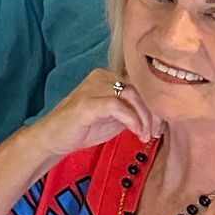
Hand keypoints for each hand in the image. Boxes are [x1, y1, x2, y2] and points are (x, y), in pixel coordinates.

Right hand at [36, 66, 157, 161]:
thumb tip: (157, 117)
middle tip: (155, 133)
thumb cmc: (84, 128)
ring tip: (145, 135)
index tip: (160, 126)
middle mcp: (101, 77)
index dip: (154, 106)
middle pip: (139, 88)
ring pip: (131, 94)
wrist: (54, 137)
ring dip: (144, 118)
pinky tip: (136, 132)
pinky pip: (117, 106)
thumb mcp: (114, 118)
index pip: (140, 86)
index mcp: (108, 77)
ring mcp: (93, 88)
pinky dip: (131, 120)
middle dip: (152, 113)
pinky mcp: (87, 103)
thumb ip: (132, 112)